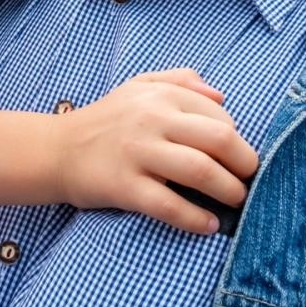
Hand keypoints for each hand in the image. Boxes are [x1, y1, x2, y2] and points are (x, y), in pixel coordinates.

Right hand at [51, 69, 257, 234]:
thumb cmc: (106, 120)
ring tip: (235, 200)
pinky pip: (168, 205)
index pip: (219, 115)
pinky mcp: (124, 186)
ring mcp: (137, 153)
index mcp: (161, 95)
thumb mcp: (139, 86)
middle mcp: (151, 119)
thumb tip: (222, 95)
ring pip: (199, 171)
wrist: (57, 149)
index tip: (240, 158)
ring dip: (228, 190)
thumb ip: (180, 81)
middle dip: (244, 164)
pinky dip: (195, 219)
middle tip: (248, 180)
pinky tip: (208, 225)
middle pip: (218, 139)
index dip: (239, 139)